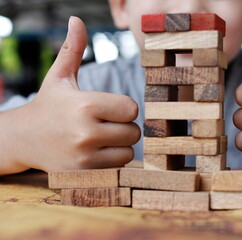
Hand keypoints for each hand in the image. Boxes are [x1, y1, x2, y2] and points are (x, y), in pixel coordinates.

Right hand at [0, 17, 139, 173]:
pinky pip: (118, 167)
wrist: (24, 138)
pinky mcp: (84, 173)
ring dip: (120, 145)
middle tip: (105, 124)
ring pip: (128, 151)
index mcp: (84, 104)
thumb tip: (77, 19)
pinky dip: (112, 160)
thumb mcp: (59, 76)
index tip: (111, 108)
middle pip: (133, 132)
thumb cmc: (49, 105)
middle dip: (124, 127)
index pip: (131, 108)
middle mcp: (85, 132)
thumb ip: (73, 49)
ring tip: (101, 138)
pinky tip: (96, 152)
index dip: (124, 108)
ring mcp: (84, 156)